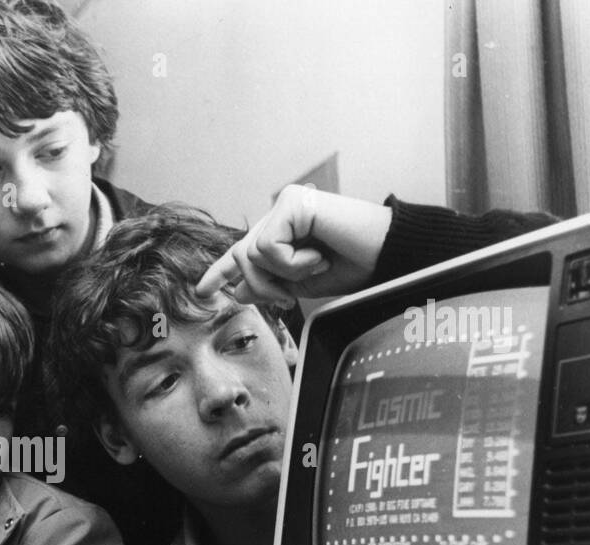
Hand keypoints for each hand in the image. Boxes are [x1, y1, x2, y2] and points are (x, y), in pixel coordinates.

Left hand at [196, 185, 392, 307]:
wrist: (386, 255)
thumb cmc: (354, 266)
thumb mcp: (302, 285)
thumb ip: (270, 285)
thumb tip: (237, 289)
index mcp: (282, 233)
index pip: (243, 252)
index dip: (220, 272)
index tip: (203, 291)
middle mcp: (280, 215)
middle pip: (242, 259)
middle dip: (263, 287)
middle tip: (290, 298)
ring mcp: (285, 205)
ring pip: (251, 255)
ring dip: (283, 274)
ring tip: (316, 265)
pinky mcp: (291, 202)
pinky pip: (268, 246)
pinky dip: (291, 262)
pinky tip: (318, 254)